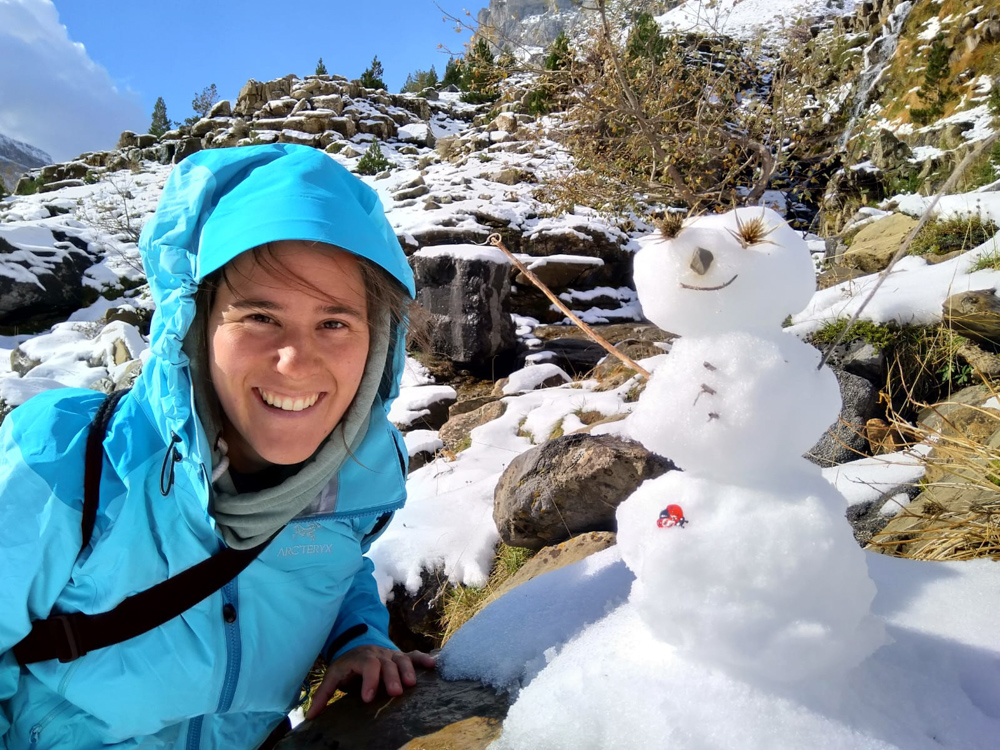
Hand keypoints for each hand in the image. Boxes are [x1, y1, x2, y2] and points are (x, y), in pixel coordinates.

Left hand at [305, 645, 435, 718]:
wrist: (359, 645)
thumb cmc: (347, 666)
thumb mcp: (334, 676)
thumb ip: (324, 694)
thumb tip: (311, 716)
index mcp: (361, 658)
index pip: (367, 666)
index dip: (369, 680)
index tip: (369, 698)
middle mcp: (378, 655)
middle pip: (387, 663)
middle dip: (391, 677)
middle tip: (395, 692)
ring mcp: (392, 655)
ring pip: (402, 659)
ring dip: (408, 670)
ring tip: (412, 684)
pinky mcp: (401, 657)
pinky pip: (414, 655)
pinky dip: (423, 659)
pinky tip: (433, 666)